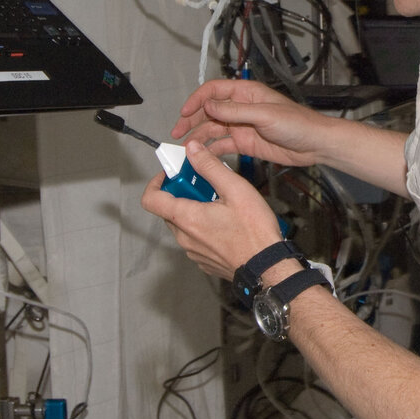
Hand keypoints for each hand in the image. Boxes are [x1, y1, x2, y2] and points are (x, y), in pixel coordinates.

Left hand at [140, 142, 282, 281]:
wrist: (268, 268)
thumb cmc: (255, 231)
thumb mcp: (235, 189)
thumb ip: (210, 166)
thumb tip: (192, 149)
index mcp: (187, 218)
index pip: (151, 199)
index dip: (156, 182)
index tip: (172, 175)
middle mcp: (185, 237)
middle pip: (170, 210)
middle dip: (185, 194)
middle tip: (208, 186)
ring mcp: (193, 252)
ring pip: (184, 225)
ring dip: (196, 211)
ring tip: (222, 205)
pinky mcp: (204, 261)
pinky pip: (196, 240)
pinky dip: (204, 228)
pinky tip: (226, 224)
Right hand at [171, 78, 328, 168]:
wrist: (314, 144)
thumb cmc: (298, 123)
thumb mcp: (264, 114)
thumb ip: (235, 111)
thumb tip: (209, 105)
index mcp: (246, 93)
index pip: (214, 91)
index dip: (197, 100)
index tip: (184, 113)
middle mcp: (241, 108)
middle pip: (209, 111)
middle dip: (191, 120)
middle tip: (176, 132)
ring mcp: (242, 126)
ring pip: (213, 129)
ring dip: (198, 136)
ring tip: (184, 148)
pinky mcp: (246, 144)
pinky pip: (223, 145)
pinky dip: (210, 150)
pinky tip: (200, 156)